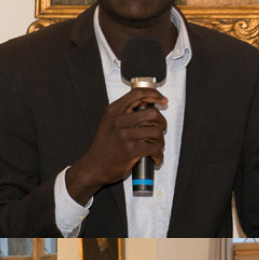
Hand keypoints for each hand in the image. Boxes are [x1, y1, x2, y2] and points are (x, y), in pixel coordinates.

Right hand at [65, 88, 168, 204]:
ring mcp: (124, 135)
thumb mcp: (110, 122)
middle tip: (160, 130)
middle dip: (162, 122)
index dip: (154, 94)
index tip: (163, 100)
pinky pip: (155, 148)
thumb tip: (150, 105)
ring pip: (156, 132)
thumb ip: (126, 112)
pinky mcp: (130, 150)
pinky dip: (159, 155)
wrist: (94, 166)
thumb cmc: (106, 145)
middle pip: (153, 113)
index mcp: (114, 110)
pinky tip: (155, 158)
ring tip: (156, 146)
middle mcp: (119, 120)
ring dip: (161, 141)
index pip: (138, 93)